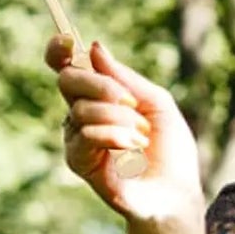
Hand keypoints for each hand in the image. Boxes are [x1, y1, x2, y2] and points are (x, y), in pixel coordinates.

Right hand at [45, 33, 205, 227]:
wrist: (175, 194)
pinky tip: (133, 149)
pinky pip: (86, 134)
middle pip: (68, 80)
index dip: (59, 50)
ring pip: (81, 108)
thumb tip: (93, 47)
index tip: (65, 39)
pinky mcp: (79, 162)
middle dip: (99, 84)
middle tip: (128, 101)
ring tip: (141, 138)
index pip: (68, 67)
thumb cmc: (169, 150)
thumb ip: (125, 77)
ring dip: (119, 119)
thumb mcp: (155, 103)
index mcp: (100, 96)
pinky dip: (114, 136)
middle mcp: (83, 113)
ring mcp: (78, 138)